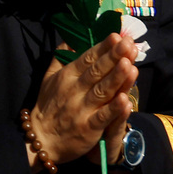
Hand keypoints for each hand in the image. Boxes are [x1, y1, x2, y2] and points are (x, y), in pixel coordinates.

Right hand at [29, 33, 138, 169]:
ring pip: (102, 91)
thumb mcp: (49, 78)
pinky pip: (103, 116)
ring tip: (130, 65)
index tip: (117, 36)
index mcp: (66, 77)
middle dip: (113, 57)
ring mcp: (82, 109)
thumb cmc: (48, 106)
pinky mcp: (88, 127)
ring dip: (117, 78)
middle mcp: (74, 90)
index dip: (102, 48)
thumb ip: (60, 58)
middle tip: (128, 44)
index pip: (87, 59)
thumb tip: (69, 39)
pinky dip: (114, 109)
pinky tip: (125, 100)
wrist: (42, 138)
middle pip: (97, 72)